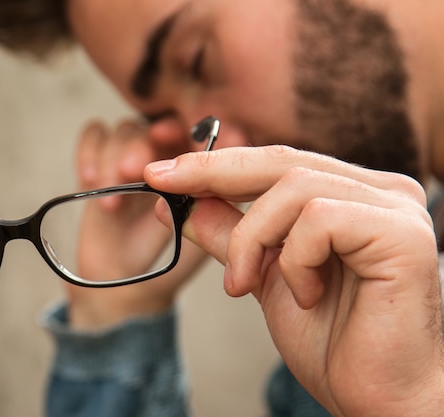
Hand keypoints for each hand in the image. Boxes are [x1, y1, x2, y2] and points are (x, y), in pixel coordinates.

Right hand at [66, 118, 208, 329]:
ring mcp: (134, 157)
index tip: (187, 145)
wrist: (130, 287)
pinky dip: (89, 150)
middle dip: (147, 144)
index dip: (200, 132)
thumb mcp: (200, 242)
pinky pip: (95, 135)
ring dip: (115, 158)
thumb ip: (209, 215)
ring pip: (127, 129)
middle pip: (162, 125)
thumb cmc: (173, 265)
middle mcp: (170, 155)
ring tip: (112, 200)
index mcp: (201, 168)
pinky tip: (89, 180)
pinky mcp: (102, 164)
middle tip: (135, 171)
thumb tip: (205, 185)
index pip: (205, 134)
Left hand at [145, 145, 443, 415]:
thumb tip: (180, 202)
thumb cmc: (332, 341)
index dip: (215, 164)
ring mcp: (395, 208)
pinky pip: (319, 221)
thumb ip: (228, 234)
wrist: (378, 398)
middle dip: (213, 174)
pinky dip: (294, 261)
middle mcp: (378, 191)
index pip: (274, 162)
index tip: (161, 174)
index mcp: (350, 194)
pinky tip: (306, 295)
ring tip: (245, 284)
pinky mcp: (403, 233)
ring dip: (253, 240)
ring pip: (293, 189)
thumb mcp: (262, 276)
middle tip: (165, 187)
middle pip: (281, 160)